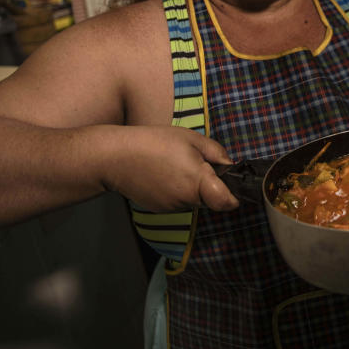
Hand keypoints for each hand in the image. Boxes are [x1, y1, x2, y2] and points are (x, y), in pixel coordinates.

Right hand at [92, 125, 238, 210]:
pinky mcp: (159, 209)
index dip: (234, 196)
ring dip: (192, 188)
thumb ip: (216, 153)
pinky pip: (178, 202)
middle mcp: (186, 200)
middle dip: (211, 186)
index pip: (227, 202)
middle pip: (211, 200)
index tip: (233, 185)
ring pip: (193, 200)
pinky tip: (164, 174)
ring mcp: (171, 207)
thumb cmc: (153, 143)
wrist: (115, 157)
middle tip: (196, 162)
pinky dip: (177, 191)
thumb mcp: (191, 139)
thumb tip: (229, 165)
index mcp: (198, 182)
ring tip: (175, 165)